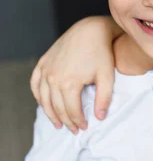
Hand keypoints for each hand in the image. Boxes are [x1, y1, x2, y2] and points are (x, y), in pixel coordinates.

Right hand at [30, 16, 118, 132]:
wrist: (91, 31)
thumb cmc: (102, 52)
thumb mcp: (107, 76)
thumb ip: (104, 99)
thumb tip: (99, 118)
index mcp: (69, 83)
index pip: (71, 110)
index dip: (78, 122)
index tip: (84, 128)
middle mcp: (53, 78)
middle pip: (57, 107)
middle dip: (66, 121)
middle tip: (74, 129)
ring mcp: (46, 70)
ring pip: (44, 99)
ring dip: (50, 113)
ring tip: (58, 123)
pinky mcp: (43, 62)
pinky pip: (35, 84)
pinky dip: (38, 96)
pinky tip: (44, 104)